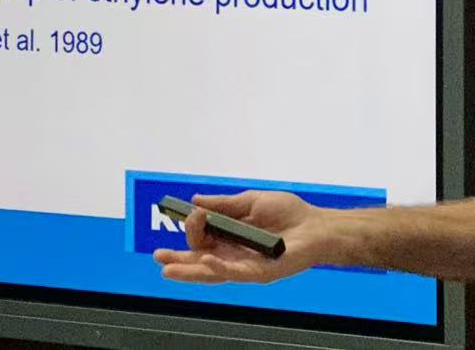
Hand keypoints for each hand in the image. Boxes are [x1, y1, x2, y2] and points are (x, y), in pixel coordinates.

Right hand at [152, 191, 326, 284]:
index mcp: (230, 236)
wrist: (315, 226)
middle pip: (200, 260)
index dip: (190, 229)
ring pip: (212, 272)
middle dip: (178, 260)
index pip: (202, 239)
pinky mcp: (259, 272)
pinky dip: (219, 268)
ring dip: (190, 271)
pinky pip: (235, 273)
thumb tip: (195, 200)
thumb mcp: (249, 201)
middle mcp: (234, 253)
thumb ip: (223, 204)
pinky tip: (206, 261)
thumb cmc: (287, 213)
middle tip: (159, 257)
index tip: (186, 213)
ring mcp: (245, 265)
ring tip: (169, 270)